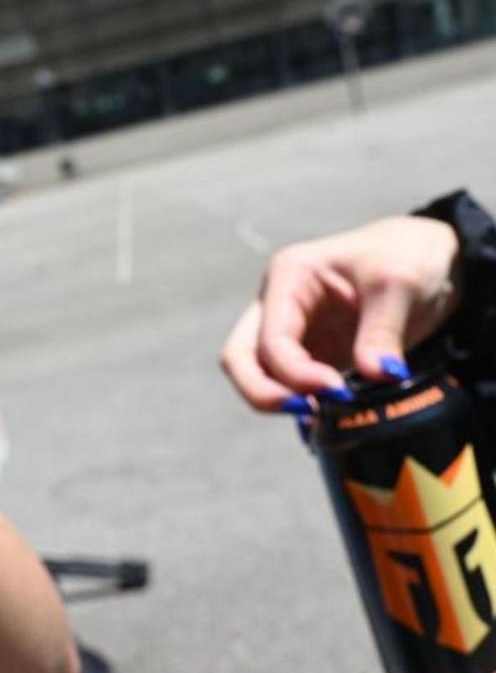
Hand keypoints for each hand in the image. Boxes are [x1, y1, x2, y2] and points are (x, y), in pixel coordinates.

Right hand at [220, 216, 460, 408]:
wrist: (432, 255)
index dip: (296, 372)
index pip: (271, 338)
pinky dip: (303, 403)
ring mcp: (291, 330)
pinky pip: (289, 385)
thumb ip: (382, 332)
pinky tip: (330, 418)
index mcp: (289, 276)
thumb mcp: (399, 285)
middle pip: (240, 357)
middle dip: (262, 392)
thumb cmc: (408, 254)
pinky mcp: (311, 354)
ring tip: (323, 418)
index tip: (339, 391)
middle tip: (307, 413)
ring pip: (256, 374)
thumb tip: (378, 376)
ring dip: (280, 399)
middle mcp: (278, 304)